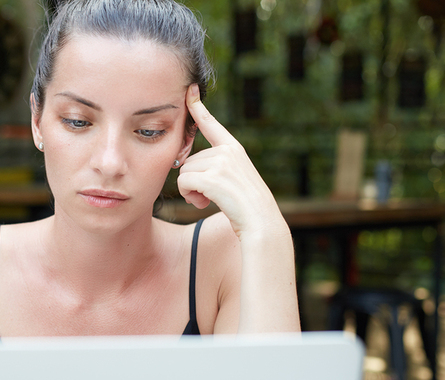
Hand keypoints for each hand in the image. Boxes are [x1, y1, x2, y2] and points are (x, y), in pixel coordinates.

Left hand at [177, 84, 285, 239]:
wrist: (261, 223)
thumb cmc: (244, 207)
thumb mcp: (233, 179)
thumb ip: (214, 168)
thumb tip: (183, 170)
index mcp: (234, 149)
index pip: (211, 124)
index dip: (197, 107)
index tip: (190, 89)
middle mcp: (228, 151)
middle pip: (189, 160)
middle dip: (194, 181)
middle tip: (211, 195)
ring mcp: (222, 163)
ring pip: (184, 172)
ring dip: (191, 190)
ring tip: (212, 199)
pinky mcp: (214, 177)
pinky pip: (183, 182)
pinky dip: (189, 195)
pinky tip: (204, 203)